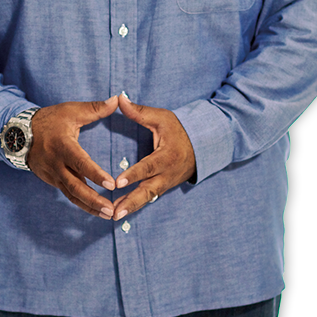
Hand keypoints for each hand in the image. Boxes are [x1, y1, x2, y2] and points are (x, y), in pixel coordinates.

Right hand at [27, 96, 118, 219]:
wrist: (21, 133)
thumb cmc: (50, 120)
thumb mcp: (71, 110)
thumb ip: (95, 108)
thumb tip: (116, 100)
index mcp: (63, 146)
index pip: (80, 163)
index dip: (95, 174)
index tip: (111, 184)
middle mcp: (56, 164)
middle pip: (75, 187)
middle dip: (94, 200)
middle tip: (111, 210)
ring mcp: (52, 175)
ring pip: (71, 195)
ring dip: (89, 207)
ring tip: (108, 215)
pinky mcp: (51, 180)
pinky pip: (67, 194)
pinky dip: (81, 203)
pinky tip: (95, 211)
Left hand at [112, 93, 195, 220]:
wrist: (203, 144)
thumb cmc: (179, 128)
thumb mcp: (161, 118)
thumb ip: (139, 111)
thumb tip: (119, 98)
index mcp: (166, 156)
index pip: (147, 167)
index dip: (133, 175)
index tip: (117, 183)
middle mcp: (167, 173)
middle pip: (148, 191)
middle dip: (131, 202)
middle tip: (115, 212)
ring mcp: (167, 182)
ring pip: (148, 198)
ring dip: (132, 207)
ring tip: (114, 217)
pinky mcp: (165, 186)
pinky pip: (150, 198)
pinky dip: (136, 205)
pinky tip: (121, 212)